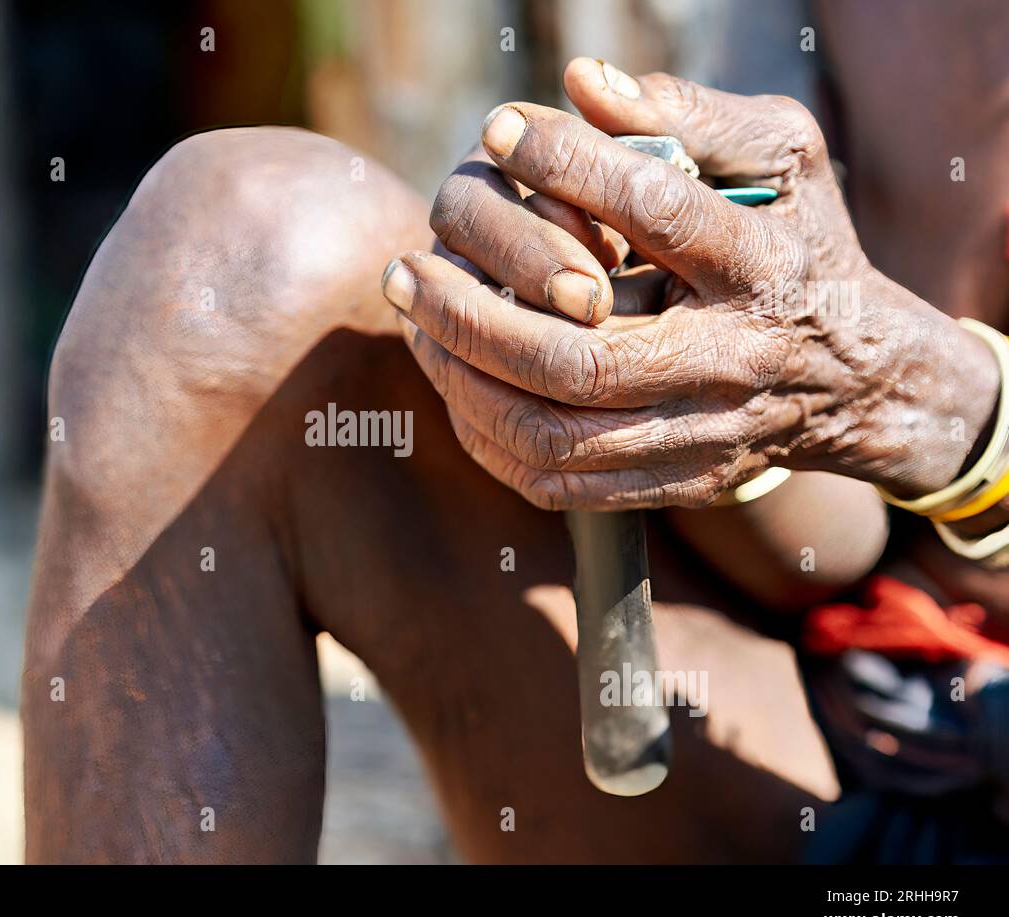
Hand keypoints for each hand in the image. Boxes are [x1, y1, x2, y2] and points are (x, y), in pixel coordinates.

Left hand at [383, 59, 998, 509]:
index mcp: (764, 267)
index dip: (570, 166)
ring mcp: (701, 437)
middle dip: (473, 313)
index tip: (499, 129)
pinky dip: (487, 435)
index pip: (658, 211)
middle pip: (582, 358)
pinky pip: (555, 481)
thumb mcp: (780, 164)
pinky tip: (455, 381)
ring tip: (417, 323)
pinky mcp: (672, 483)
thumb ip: (691, 118)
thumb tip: (581, 84)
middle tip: (409, 268)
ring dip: (465, 380)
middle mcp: (732, 362)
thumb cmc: (798, 248)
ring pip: (554, 433)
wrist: (857, 380)